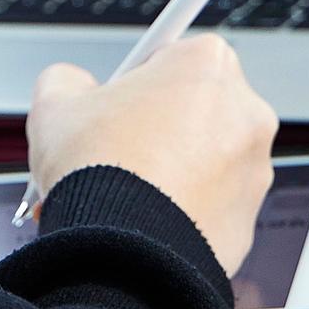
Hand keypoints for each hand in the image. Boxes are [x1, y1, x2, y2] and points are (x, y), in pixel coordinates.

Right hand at [25, 37, 278, 273]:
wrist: (122, 252)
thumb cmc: (97, 171)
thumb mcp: (55, 104)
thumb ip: (67, 79)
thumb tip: (71, 84)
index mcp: (208, 66)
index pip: (173, 57)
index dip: (136, 83)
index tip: (116, 104)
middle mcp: (246, 112)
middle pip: (194, 110)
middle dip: (157, 130)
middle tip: (114, 153)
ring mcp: (254, 170)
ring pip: (205, 163)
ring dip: (170, 173)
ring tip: (122, 195)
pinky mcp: (249, 221)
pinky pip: (211, 208)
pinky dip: (183, 214)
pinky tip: (143, 223)